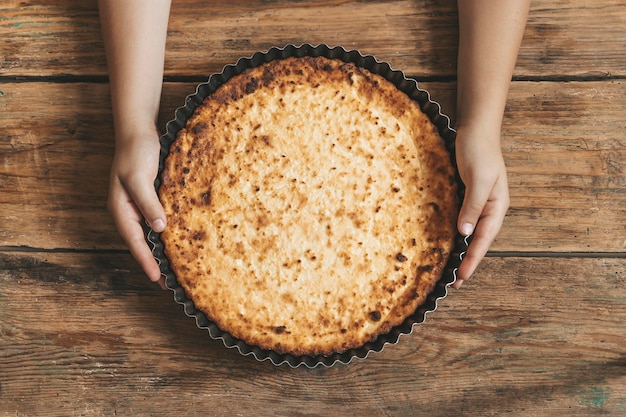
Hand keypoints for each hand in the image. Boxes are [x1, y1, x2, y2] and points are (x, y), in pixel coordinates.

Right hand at [108, 128, 165, 287]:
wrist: (139, 130)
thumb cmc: (136, 152)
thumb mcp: (140, 178)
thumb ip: (148, 203)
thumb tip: (159, 229)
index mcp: (121, 209)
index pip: (134, 242)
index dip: (146, 261)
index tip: (158, 279)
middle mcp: (130, 210)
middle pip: (142, 242)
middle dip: (153, 262)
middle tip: (169, 283)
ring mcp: (141, 204)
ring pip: (151, 233)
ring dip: (161, 249)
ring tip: (175, 267)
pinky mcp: (152, 197)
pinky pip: (159, 220)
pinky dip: (168, 232)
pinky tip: (180, 239)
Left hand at [453, 124, 509, 287]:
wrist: (475, 129)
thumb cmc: (480, 151)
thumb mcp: (479, 179)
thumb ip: (473, 206)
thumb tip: (465, 233)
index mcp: (497, 207)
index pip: (483, 240)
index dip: (473, 260)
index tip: (461, 278)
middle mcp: (488, 209)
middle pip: (477, 241)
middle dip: (466, 262)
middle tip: (452, 284)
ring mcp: (476, 203)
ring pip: (468, 233)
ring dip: (460, 251)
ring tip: (448, 270)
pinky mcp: (465, 197)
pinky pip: (459, 220)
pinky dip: (452, 234)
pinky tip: (443, 243)